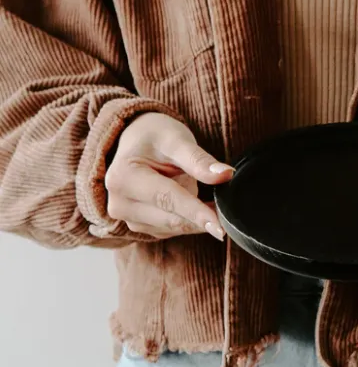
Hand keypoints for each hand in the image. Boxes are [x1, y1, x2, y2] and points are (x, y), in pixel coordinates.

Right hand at [105, 112, 232, 239]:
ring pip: (175, 228)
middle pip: (171, 219)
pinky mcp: (141, 226)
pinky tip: (199, 207)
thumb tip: (226, 175)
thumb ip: (199, 160)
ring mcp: (128, 218)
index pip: (167, 199)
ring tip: (212, 200)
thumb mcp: (176, 139)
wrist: (136, 142)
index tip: (220, 225)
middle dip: (203, 216)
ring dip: (198, 219)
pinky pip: (173, 230)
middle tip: (228, 208)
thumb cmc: (155, 136)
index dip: (197, 212)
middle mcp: (119, 204)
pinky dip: (191, 221)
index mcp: (123, 178)